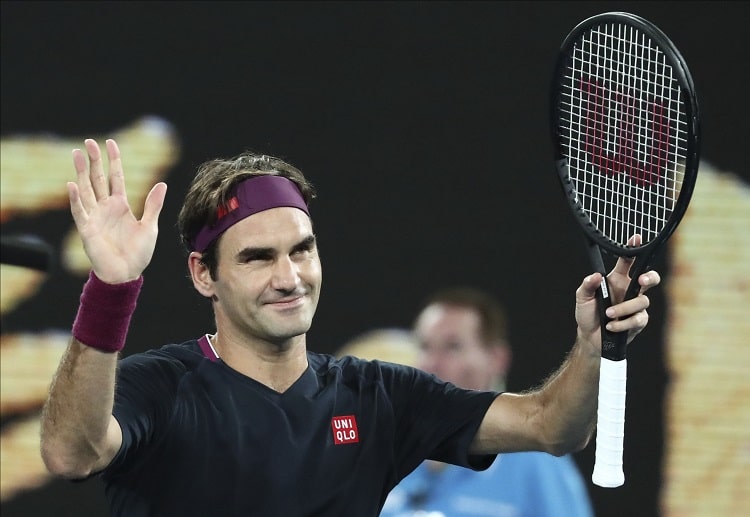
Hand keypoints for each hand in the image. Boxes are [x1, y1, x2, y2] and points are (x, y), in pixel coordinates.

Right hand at [68, 139, 166, 282]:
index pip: (116, 178)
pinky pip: (79, 212)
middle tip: (89, 141)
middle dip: (94, 160)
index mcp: (121, 206)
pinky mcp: (87, 230)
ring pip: (86, 190)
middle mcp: (106, 208)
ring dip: (81, 172)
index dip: (114, 161)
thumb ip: (153, 205)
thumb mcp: (150, 227)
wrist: (126, 274)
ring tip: (77, 154)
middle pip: (98, 179)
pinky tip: (73, 184)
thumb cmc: (138, 253)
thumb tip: (162, 184)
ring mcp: (95, 217)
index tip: (111, 143)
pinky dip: (76, 199)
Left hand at [575, 238, 660, 352]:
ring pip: (642, 301)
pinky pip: (637, 319)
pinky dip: (622, 323)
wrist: (590, 338)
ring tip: (608, 314)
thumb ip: (587, 285)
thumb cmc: (588, 314)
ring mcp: (636, 306)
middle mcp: (629, 290)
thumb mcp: (581, 297)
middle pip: (649, 278)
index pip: (628, 261)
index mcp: (617, 280)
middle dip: (650, 277)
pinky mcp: (638, 321)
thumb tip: (595, 276)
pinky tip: (611, 326)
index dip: (633, 248)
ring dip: (623, 308)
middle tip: (641, 281)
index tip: (636, 237)